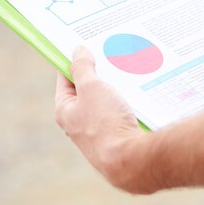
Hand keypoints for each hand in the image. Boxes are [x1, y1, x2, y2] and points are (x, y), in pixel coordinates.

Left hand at [55, 46, 145, 191]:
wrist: (131, 160)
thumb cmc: (106, 124)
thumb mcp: (91, 88)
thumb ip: (82, 68)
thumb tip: (77, 50)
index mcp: (64, 110)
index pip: (65, 77)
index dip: (74, 59)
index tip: (87, 44)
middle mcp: (78, 122)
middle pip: (87, 89)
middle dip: (99, 72)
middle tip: (111, 54)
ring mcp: (98, 131)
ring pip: (106, 100)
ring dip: (115, 86)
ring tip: (128, 71)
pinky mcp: (116, 137)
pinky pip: (120, 112)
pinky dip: (127, 100)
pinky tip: (139, 91)